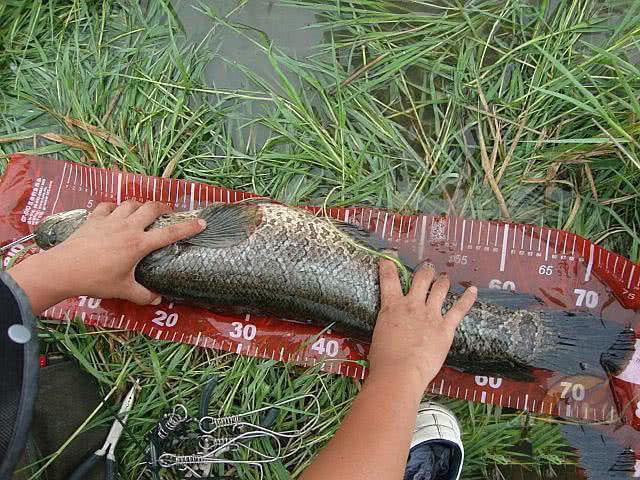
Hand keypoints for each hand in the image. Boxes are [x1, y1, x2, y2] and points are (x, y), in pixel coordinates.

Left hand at [8, 201, 204, 312]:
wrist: (64, 269)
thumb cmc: (96, 280)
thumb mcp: (123, 290)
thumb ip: (143, 295)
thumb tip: (157, 300)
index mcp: (139, 244)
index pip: (169, 233)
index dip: (188, 227)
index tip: (201, 222)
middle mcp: (128, 228)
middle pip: (151, 208)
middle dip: (163, 207)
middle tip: (168, 212)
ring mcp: (110, 220)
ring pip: (130, 203)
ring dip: (139, 205)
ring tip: (142, 211)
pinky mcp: (93, 219)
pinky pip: (107, 206)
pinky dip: (114, 207)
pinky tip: (114, 213)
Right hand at [367, 259, 476, 388]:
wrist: (400, 372)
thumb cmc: (383, 360)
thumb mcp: (379, 336)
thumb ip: (387, 327)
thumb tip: (390, 331)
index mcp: (392, 307)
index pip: (389, 279)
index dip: (388, 266)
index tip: (388, 259)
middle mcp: (412, 305)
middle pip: (421, 279)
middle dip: (425, 271)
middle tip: (427, 268)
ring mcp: (430, 314)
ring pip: (440, 288)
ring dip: (443, 281)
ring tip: (445, 277)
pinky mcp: (445, 327)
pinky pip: (459, 309)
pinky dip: (467, 298)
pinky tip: (472, 289)